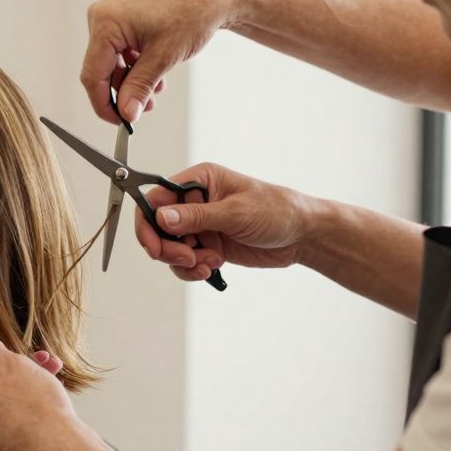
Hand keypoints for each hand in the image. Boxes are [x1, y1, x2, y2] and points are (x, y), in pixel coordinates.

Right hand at [81, 0, 244, 122]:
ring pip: (111, 66)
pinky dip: (135, 70)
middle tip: (142, 109)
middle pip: (100, 71)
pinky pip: (119, 56)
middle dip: (122, 92)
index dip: (104, 103)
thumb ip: (139, 87)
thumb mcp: (163, 58)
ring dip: (131, 83)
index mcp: (105, 23)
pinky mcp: (120, 24)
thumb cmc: (190, 14)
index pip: (93, 74)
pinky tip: (154, 77)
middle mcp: (102, 19)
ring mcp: (110, 21)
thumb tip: (126, 113)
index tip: (119, 122)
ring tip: (155, 91)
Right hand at [135, 162, 318, 281]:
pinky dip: (192, 269)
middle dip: (168, 248)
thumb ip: (196, 216)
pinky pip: (184, 262)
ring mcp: (199, 225)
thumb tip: (162, 217)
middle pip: (157, 227)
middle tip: (187, 259)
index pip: (156, 199)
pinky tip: (211, 268)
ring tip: (208, 263)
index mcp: (198, 181)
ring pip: (169, 247)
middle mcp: (194, 202)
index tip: (154, 246)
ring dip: (183, 262)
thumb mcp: (236, 212)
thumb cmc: (277, 211)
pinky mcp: (206, 245)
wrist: (302, 236)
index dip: (148, 223)